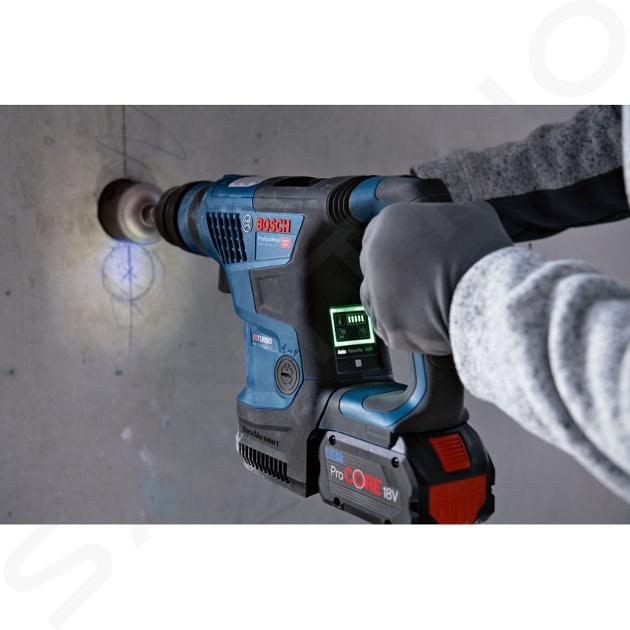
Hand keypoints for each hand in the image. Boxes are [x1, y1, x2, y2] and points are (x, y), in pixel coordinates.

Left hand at [359, 201, 511, 354]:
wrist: (489, 294)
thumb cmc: (483, 253)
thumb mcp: (470, 214)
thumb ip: (448, 216)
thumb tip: (453, 222)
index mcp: (390, 222)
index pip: (380, 233)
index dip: (397, 245)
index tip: (408, 254)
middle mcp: (375, 253)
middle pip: (375, 265)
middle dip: (394, 272)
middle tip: (420, 279)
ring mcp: (376, 290)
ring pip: (376, 296)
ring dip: (394, 299)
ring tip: (425, 302)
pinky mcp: (386, 323)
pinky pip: (387, 324)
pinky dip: (403, 324)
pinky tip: (425, 319)